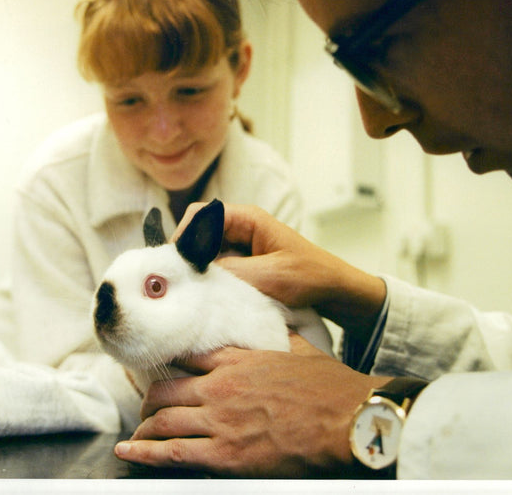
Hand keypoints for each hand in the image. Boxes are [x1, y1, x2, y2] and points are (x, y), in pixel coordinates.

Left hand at [114, 334, 391, 476]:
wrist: (348, 418)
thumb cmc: (330, 387)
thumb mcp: (299, 349)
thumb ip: (277, 336)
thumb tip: (274, 323)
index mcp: (237, 359)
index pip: (186, 355)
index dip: (167, 363)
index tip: (158, 368)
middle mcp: (220, 386)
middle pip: (165, 388)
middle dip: (150, 399)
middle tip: (146, 406)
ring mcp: (220, 420)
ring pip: (163, 419)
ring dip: (144, 426)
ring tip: (137, 432)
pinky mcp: (226, 454)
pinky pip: (173, 452)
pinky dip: (145, 453)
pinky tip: (128, 452)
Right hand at [175, 203, 385, 340]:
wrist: (335, 291)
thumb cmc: (309, 276)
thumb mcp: (268, 276)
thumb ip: (230, 273)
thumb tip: (193, 276)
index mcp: (247, 218)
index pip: (199, 215)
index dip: (182, 236)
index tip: (176, 264)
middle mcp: (239, 227)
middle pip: (196, 234)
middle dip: (186, 256)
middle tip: (179, 282)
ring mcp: (239, 246)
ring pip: (203, 253)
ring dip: (198, 270)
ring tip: (193, 291)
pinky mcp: (242, 263)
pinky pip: (216, 267)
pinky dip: (210, 280)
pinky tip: (209, 296)